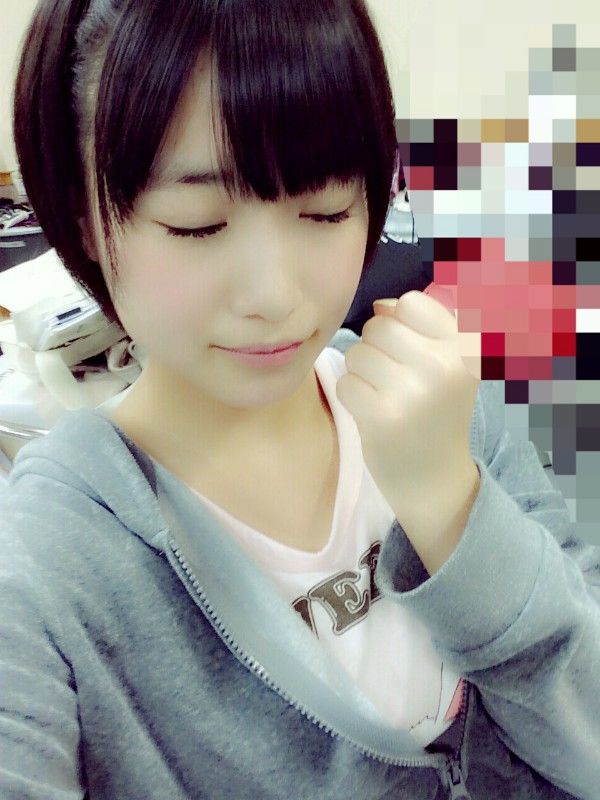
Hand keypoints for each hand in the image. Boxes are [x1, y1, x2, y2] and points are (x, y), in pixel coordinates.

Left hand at [335, 288, 480, 518]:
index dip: (399, 323)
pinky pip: (346, 383)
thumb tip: (380, 306)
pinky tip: (373, 412)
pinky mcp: (383, 418)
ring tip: (384, 396)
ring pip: (358, 354)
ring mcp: (413, 392)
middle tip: (392, 379)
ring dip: (361, 373)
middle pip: (377, 327)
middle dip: (375, 349)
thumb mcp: (447, 363)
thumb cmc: (435, 411)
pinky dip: (352, 397)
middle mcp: (443, 366)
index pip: (411, 303)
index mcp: (463, 347)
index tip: (410, 351)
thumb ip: (420, 325)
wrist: (434, 478)